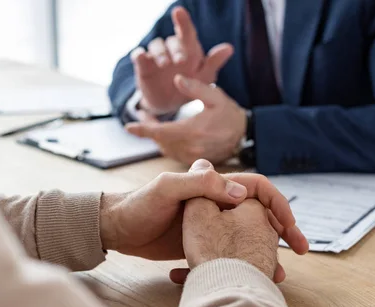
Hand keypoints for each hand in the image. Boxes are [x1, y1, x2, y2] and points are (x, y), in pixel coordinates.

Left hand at [99, 160, 307, 281]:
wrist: (116, 229)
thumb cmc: (138, 205)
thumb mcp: (166, 188)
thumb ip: (200, 185)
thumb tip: (241, 194)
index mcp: (213, 184)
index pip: (257, 188)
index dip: (278, 205)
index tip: (290, 228)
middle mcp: (216, 202)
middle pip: (258, 214)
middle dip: (280, 232)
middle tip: (297, 253)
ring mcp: (210, 224)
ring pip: (247, 236)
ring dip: (264, 253)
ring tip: (276, 274)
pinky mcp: (201, 243)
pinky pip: (229, 252)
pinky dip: (241, 264)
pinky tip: (247, 278)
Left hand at [126, 75, 246, 164]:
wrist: (245, 136)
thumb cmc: (230, 114)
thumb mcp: (216, 97)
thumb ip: (196, 88)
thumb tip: (176, 78)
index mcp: (193, 131)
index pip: (160, 132)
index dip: (143, 129)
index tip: (128, 127)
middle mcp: (190, 147)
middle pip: (159, 140)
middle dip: (148, 129)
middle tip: (144, 113)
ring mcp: (191, 157)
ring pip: (164, 148)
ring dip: (156, 137)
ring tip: (151, 122)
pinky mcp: (193, 161)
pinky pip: (172, 154)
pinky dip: (165, 144)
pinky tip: (165, 133)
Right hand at [131, 6, 233, 114]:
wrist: (170, 104)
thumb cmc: (190, 86)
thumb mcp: (204, 78)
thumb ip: (214, 63)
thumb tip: (229, 48)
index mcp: (188, 49)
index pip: (186, 32)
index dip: (182, 21)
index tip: (178, 11)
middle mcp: (171, 49)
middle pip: (172, 41)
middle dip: (176, 49)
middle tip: (181, 61)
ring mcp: (156, 57)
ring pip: (156, 45)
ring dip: (160, 53)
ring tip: (164, 64)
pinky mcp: (143, 66)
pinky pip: (139, 55)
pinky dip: (139, 55)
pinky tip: (141, 57)